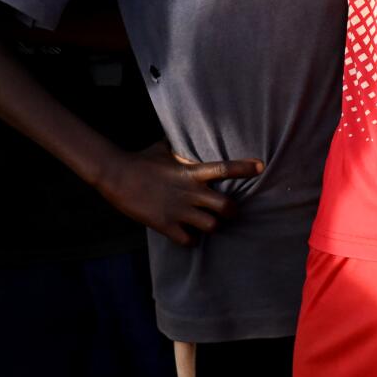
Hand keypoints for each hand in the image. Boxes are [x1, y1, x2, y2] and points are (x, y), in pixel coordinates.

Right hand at [94, 144, 256, 244]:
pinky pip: (189, 241)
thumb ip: (180, 148)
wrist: (116, 175)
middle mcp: (189, 192)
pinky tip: (189, 235)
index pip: (224, 168)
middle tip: (229, 212)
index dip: (244, 168)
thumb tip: (183, 136)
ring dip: (213, 227)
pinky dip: (192, 240)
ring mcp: (178, 210)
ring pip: (212, 227)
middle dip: (232, 212)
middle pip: (226, 207)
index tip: (260, 167)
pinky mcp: (165, 225)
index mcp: (191, 172)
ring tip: (208, 224)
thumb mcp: (163, 148)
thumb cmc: (140, 160)